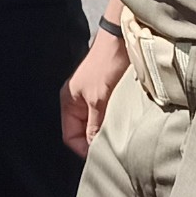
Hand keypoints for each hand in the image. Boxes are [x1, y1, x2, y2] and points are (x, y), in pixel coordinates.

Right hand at [63, 24, 131, 156]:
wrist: (122, 40)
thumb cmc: (106, 65)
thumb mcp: (99, 100)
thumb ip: (94, 126)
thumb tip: (93, 149)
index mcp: (69, 102)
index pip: (70, 136)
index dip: (83, 149)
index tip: (100, 156)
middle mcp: (78, 101)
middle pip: (84, 132)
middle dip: (96, 141)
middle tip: (113, 148)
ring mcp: (93, 97)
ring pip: (98, 124)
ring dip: (108, 130)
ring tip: (121, 135)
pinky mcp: (108, 94)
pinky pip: (108, 115)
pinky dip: (115, 120)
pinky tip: (126, 123)